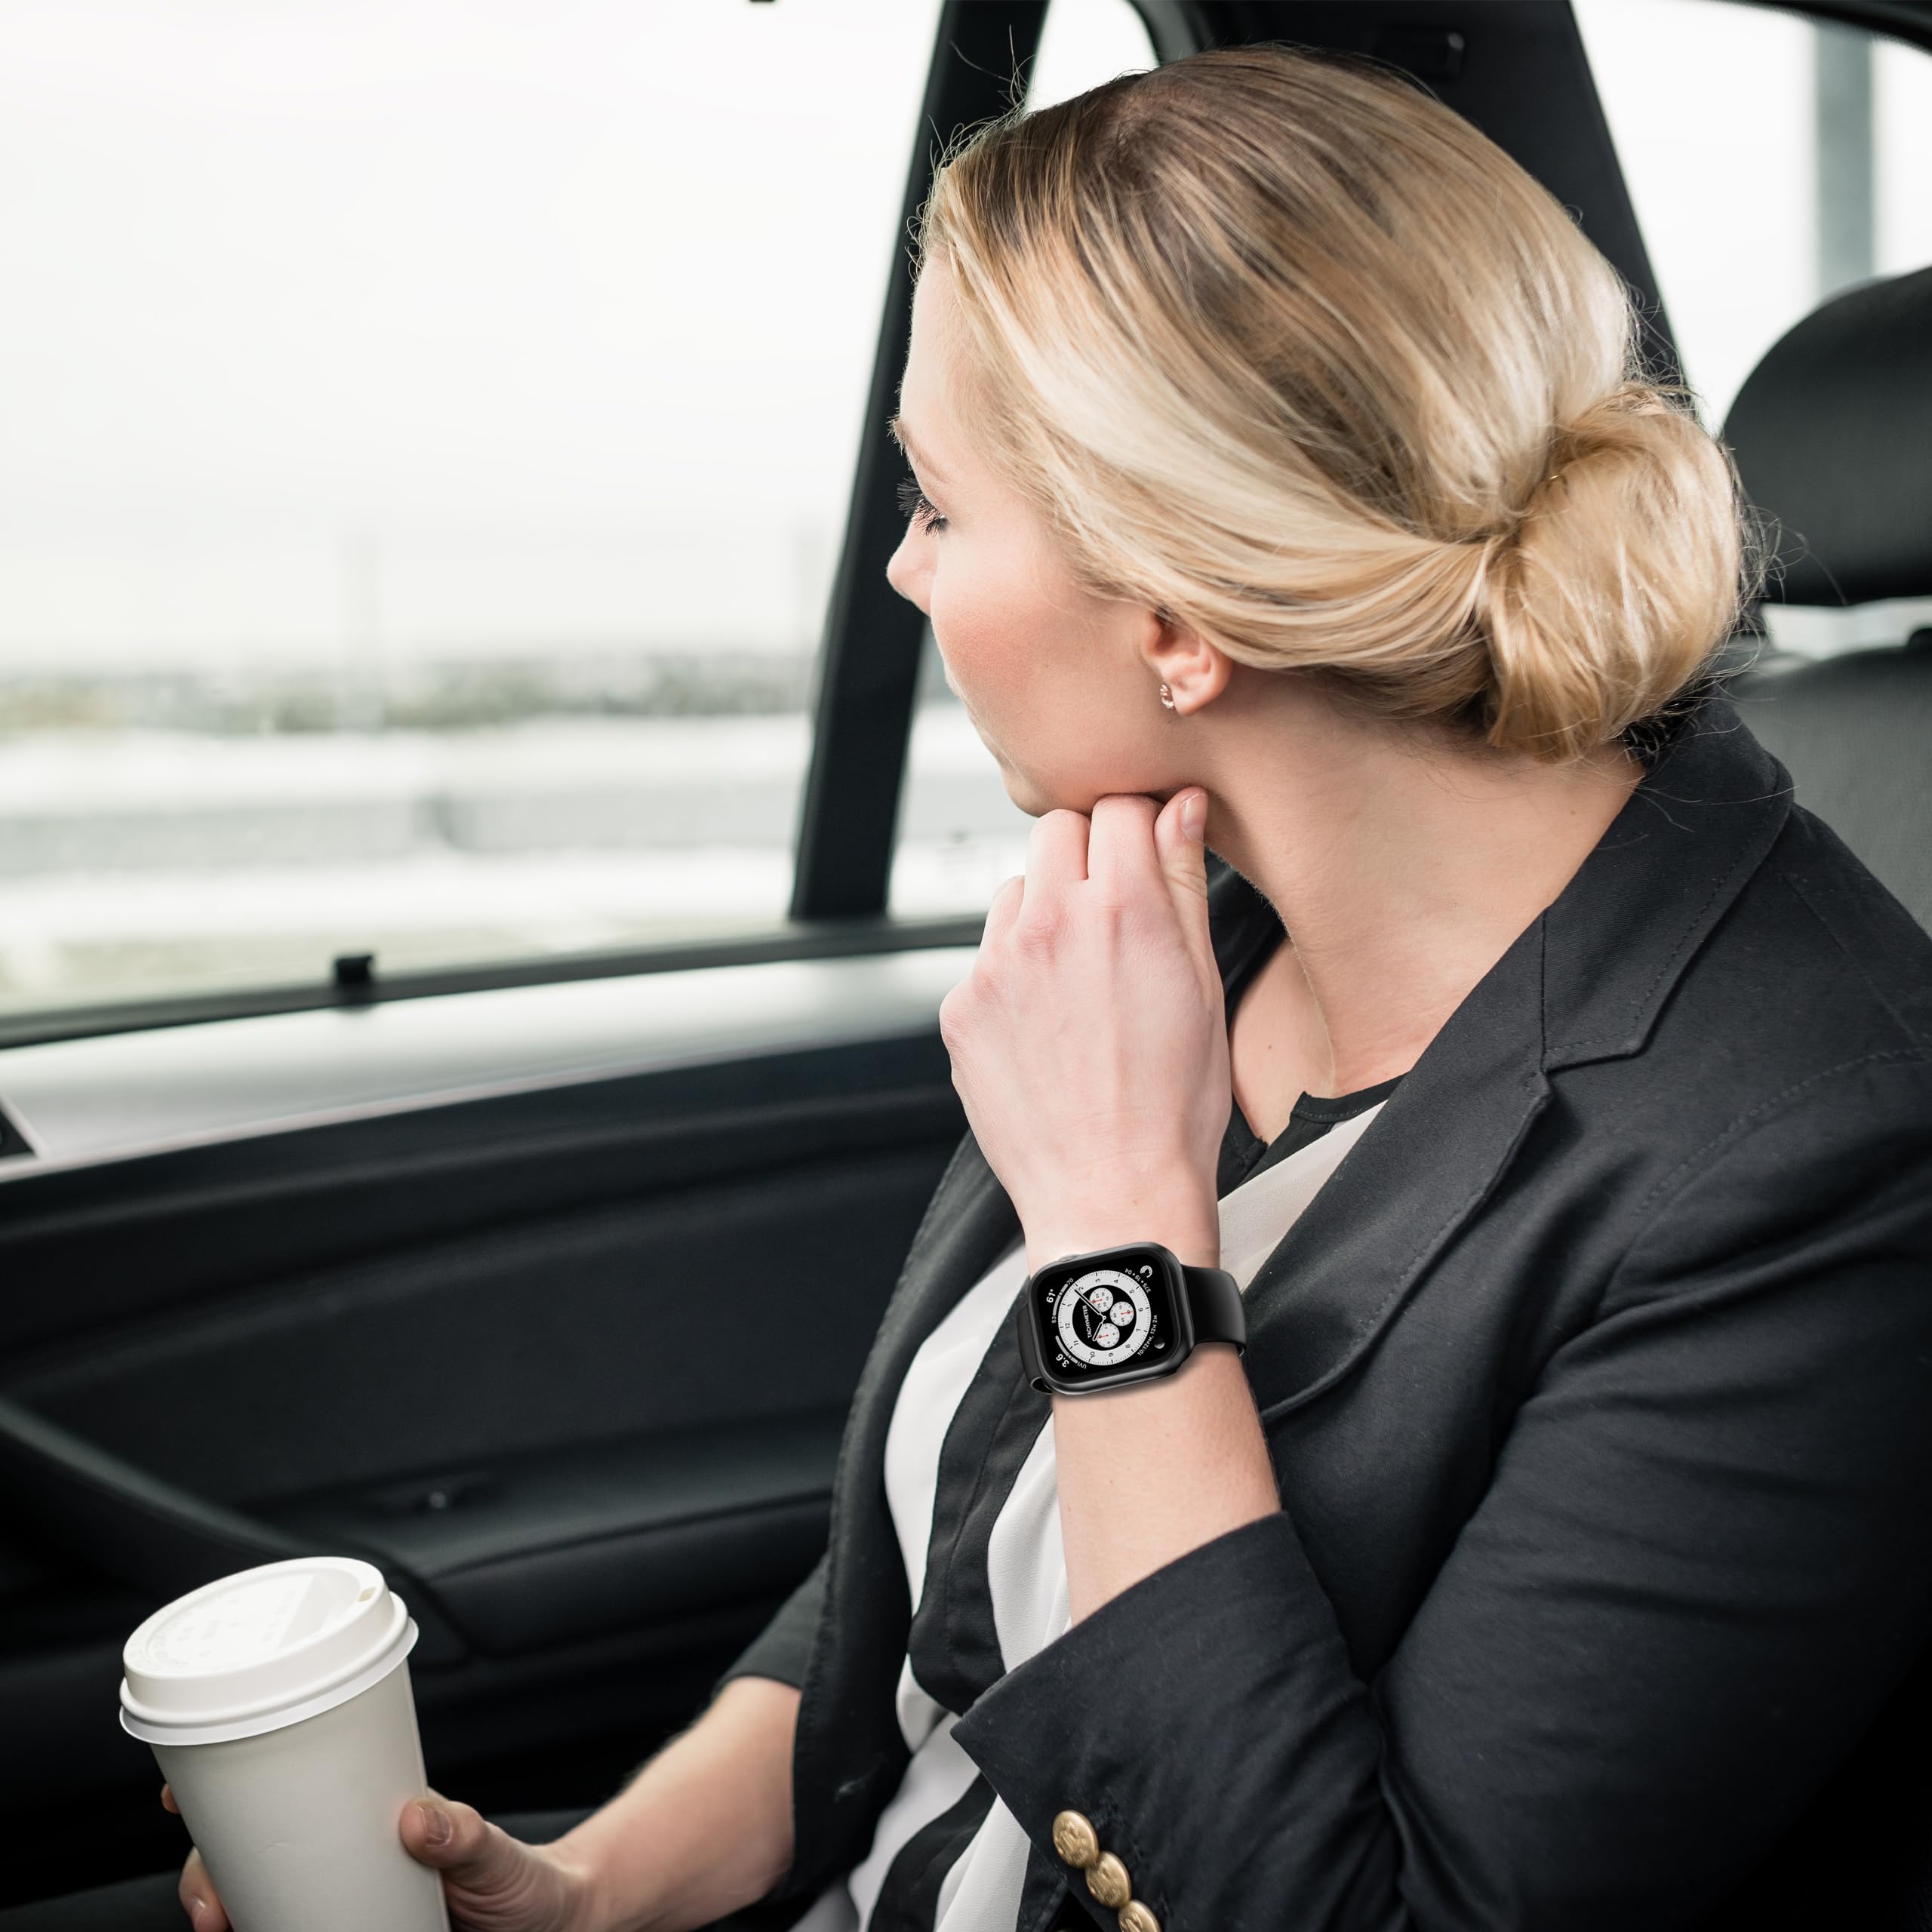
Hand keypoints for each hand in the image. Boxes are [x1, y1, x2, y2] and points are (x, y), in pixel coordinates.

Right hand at [167, 1785, 597, 1931]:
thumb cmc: (520, 1884)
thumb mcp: (496, 1855)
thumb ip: (466, 1837)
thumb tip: (417, 1817)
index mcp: (367, 1821)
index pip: (290, 1793)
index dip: (226, 1793)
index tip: (176, 1795)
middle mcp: (340, 1860)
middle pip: (247, 1858)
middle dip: (206, 1876)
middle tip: (209, 1906)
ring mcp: (336, 1905)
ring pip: (254, 1904)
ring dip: (220, 1913)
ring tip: (218, 1928)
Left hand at [939, 789, 1225, 1268]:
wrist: (1113, 1195)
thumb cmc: (1173, 1105)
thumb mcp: (1204, 983)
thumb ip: (1183, 881)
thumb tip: (1180, 804)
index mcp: (1122, 909)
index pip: (1117, 805)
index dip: (1138, 826)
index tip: (1145, 851)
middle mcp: (1050, 925)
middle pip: (1057, 829)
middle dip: (1087, 854)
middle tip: (1115, 913)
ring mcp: (996, 966)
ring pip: (1018, 892)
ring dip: (1047, 913)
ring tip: (1082, 980)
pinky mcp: (962, 1008)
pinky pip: (987, 958)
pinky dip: (1014, 975)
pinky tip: (1049, 1025)